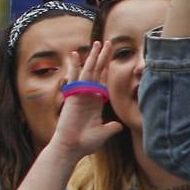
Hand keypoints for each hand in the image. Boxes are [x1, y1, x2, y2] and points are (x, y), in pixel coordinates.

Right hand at [47, 40, 122, 158]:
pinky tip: (76, 55)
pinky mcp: (73, 96)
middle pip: (96, 72)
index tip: (110, 57)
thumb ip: (110, 127)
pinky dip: (75, 66)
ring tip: (98, 43)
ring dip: (93, 57)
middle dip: (102, 57)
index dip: (106, 69)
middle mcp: (88, 95)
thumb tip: (119, 125)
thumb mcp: (103, 133)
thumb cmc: (85, 143)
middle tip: (107, 42)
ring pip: (88, 71)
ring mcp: (80, 94)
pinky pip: (75, 78)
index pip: (102, 81)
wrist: (71, 147)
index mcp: (95, 102)